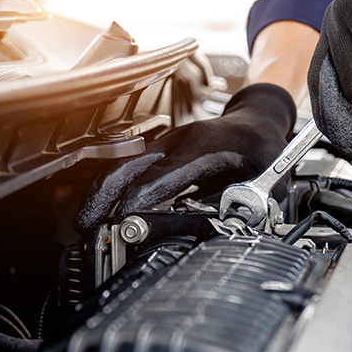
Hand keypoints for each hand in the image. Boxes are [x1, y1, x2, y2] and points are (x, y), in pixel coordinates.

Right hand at [73, 83, 295, 231]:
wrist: (258, 122)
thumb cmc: (263, 150)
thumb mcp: (266, 183)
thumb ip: (241, 208)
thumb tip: (215, 230)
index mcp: (204, 149)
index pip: (159, 177)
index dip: (136, 203)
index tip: (122, 226)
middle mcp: (178, 142)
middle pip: (126, 166)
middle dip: (102, 198)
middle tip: (86, 228)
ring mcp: (167, 143)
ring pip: (122, 165)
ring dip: (102, 193)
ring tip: (88, 222)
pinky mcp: (163, 150)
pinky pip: (131, 166)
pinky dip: (114, 187)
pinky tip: (108, 208)